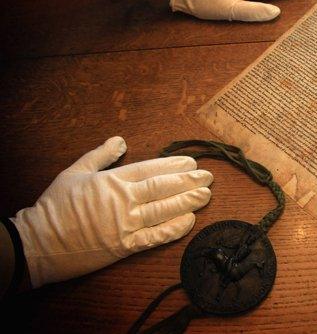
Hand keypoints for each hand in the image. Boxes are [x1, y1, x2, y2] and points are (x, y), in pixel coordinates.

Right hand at [11, 137, 211, 287]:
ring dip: (187, 202)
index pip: (150, 169)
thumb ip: (100, 155)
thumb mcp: (74, 172)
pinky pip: (155, 237)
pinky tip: (189, 221)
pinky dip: (174, 229)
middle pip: (162, 188)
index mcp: (112, 181)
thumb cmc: (55, 206)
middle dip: (188, 181)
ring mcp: (125, 224)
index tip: (192, 163)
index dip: (174, 166)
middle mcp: (123, 201)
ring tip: (206, 195)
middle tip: (208, 177)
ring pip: (163, 210)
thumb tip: (120, 140)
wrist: (38, 243)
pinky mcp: (124, 246)